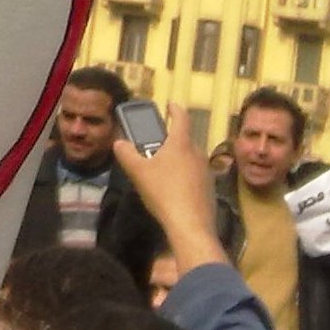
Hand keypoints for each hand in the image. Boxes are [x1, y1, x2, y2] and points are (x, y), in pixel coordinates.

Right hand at [113, 104, 228, 273]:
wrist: (191, 225)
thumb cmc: (164, 192)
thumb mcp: (138, 172)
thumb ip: (126, 154)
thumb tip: (120, 143)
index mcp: (181, 144)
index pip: (181, 118)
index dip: (175, 109)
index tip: (170, 104)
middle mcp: (197, 153)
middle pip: (184, 140)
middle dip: (170, 140)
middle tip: (154, 146)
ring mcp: (206, 172)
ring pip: (190, 158)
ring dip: (177, 159)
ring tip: (161, 171)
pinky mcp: (210, 189)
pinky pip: (195, 175)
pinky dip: (184, 176)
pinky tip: (173, 190)